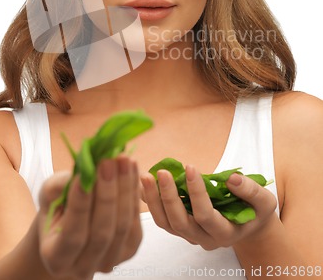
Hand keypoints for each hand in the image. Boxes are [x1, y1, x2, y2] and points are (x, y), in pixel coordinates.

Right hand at [38, 156, 141, 278]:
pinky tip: (132, 169)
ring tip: (124, 159)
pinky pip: (136, 220)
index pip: (73, 235)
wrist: (70, 227)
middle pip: (102, 232)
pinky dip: (134, 192)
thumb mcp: (49, 195)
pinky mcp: (130, 248)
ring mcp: (110, 261)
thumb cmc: (56, 210)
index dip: (80, 205)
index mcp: (57, 259)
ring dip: (125, 188)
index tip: (84, 175)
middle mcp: (83, 267)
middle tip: (109, 161)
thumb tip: (84, 170)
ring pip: (122, 225)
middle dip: (107, 193)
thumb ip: (60, 186)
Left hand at [141, 165, 276, 249]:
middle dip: (169, 197)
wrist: (249, 225)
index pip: (206, 216)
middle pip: (180, 222)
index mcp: (225, 233)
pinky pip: (161, 218)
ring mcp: (190, 235)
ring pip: (166, 223)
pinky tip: (140, 184)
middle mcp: (204, 239)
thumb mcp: (264, 201)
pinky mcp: (180, 227)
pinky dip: (149, 202)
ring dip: (154, 200)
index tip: (191, 166)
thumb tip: (231, 179)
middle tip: (162, 172)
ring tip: (145, 176)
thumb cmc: (256, 211)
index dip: (197, 193)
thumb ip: (250, 191)